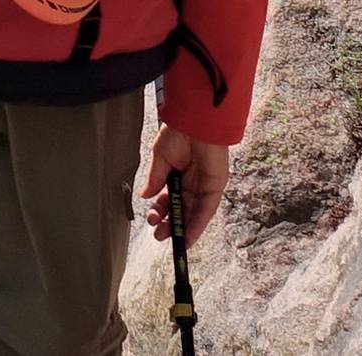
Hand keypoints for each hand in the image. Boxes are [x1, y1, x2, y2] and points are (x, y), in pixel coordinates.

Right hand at [142, 127, 226, 244]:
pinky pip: (206, 210)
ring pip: (194, 213)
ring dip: (183, 228)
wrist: (194, 121)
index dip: (161, 211)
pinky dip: (197, 224)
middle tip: (158, 233)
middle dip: (171, 224)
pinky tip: (188, 235)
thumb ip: (155, 179)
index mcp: (179, 175)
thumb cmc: (178, 133)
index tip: (152, 219)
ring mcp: (205, 186)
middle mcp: (193, 183)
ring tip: (170, 239)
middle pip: (182, 209)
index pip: (170, 199)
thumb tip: (145, 195)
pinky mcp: (215, 187)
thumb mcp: (160, 158)